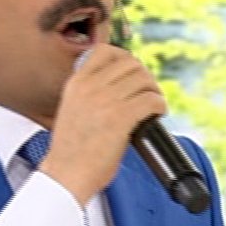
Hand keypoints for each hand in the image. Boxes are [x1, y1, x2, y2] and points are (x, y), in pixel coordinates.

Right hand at [40, 44, 166, 205]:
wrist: (65, 175)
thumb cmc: (70, 151)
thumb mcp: (72, 110)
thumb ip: (89, 94)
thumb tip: (118, 88)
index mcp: (77, 83)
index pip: (105, 51)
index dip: (125, 58)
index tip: (132, 72)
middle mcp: (91, 87)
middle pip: (130, 63)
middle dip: (144, 75)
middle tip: (147, 91)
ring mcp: (106, 101)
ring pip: (143, 79)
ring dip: (154, 90)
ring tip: (154, 103)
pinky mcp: (121, 118)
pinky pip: (151, 99)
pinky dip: (160, 104)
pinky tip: (158, 114)